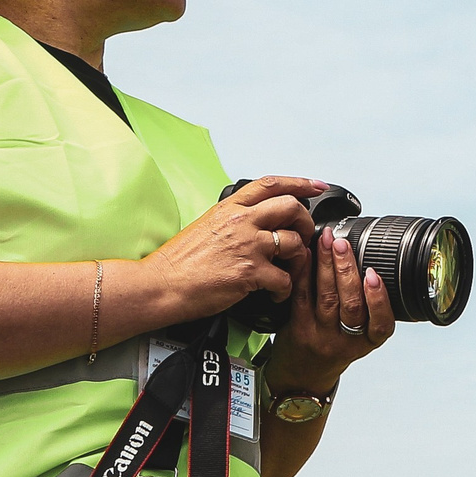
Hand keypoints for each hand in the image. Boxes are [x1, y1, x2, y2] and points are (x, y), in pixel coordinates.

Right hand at [139, 177, 322, 322]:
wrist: (160, 285)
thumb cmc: (177, 263)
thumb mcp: (205, 226)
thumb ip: (232, 220)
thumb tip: (253, 221)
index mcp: (230, 208)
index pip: (271, 184)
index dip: (299, 183)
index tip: (316, 186)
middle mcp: (241, 222)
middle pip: (291, 207)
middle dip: (305, 221)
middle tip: (304, 235)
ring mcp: (247, 246)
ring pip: (294, 242)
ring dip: (299, 258)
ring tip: (290, 268)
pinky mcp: (250, 272)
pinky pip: (285, 278)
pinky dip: (285, 289)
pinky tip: (276, 293)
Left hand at [263, 225, 394, 394]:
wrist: (301, 376)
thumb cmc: (333, 349)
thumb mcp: (359, 338)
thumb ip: (367, 309)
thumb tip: (367, 261)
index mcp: (366, 342)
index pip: (381, 324)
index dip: (379, 299)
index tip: (374, 274)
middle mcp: (344, 342)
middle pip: (350, 304)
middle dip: (348, 269)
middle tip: (343, 244)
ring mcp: (320, 336)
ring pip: (326, 297)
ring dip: (326, 265)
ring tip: (327, 242)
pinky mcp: (297, 329)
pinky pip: (302, 297)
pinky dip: (304, 273)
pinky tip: (306, 256)